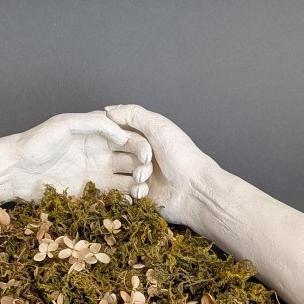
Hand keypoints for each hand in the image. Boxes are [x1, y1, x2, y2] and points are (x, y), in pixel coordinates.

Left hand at [13, 111, 153, 199]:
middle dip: (144, 167)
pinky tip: (129, 201)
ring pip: (128, 179)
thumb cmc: (37, 142)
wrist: (16, 169)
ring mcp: (97, 175)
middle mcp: (102, 154)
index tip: (146, 156)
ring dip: (138, 185)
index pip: (130, 138)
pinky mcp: (90, 193)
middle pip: (134, 160)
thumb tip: (122, 134)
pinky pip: (114, 196)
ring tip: (140, 191)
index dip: (142, 146)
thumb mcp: (65, 124)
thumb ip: (95, 123)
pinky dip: (125, 199)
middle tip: (143, 175)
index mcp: (100, 135)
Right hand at [105, 104, 213, 224]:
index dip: (114, 134)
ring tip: (145, 177)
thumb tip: (109, 109)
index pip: (121, 132)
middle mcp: (144, 155)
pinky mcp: (143, 193)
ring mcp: (143, 175)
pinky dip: (134, 190)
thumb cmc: (183, 157)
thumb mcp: (158, 127)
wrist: (195, 190)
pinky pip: (126, 192)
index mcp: (148, 137)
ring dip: (132, 175)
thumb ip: (134, 114)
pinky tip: (144, 189)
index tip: (109, 136)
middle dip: (126, 158)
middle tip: (144, 160)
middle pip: (119, 154)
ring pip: (120, 174)